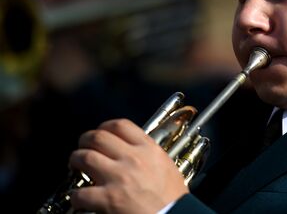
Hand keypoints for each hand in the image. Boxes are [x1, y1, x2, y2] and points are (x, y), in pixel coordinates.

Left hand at [69, 119, 188, 212]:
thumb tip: (129, 149)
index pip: (120, 125)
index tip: (101, 132)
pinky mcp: (108, 199)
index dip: (105, 127)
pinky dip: (76, 195)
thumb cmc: (172, 197)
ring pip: (85, 157)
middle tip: (83, 148)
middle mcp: (133, 159)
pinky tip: (79, 197)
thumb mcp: (166, 165)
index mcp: (148, 149)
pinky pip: (80, 192)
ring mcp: (119, 177)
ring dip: (76, 161)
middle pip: (98, 137)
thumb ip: (147, 154)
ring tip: (76, 167)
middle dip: (85, 141)